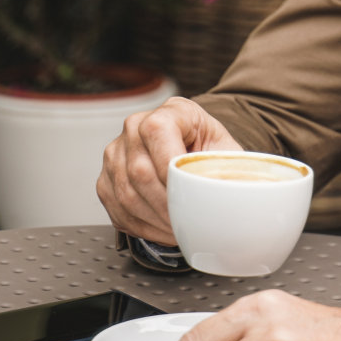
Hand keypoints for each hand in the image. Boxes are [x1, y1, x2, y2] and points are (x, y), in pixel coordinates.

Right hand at [96, 96, 241, 241]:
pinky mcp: (106, 179)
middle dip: (166, 205)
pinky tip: (162, 229)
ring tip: (177, 229)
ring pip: (127, 194)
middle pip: (140, 171)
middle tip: (186, 223)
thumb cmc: (208, 147)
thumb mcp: (226, 149)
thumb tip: (235, 194)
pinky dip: (142, 226)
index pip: (158, 132)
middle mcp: (135, 127)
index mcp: (170, 111)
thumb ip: (228, 167)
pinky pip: (117, 209)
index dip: (170, 169)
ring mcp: (116, 154)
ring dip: (154, 220)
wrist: (192, 147)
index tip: (189, 194)